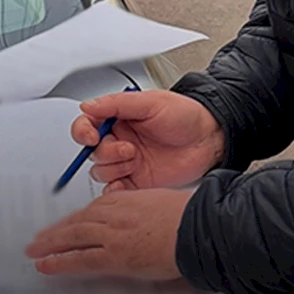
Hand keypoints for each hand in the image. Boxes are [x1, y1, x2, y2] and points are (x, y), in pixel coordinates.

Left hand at [26, 188, 191, 279]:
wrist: (197, 228)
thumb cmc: (189, 216)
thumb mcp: (164, 202)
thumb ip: (146, 207)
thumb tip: (141, 217)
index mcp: (130, 198)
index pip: (95, 206)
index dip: (77, 216)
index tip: (68, 221)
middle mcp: (117, 214)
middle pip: (80, 219)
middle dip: (57, 229)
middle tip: (40, 236)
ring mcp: (113, 234)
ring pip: (74, 236)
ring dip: (50, 243)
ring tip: (35, 250)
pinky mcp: (113, 255)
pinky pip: (79, 258)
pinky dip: (59, 262)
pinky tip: (46, 265)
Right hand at [73, 90, 224, 190]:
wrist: (210, 139)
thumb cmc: (187, 117)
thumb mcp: (152, 102)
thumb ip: (118, 104)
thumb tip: (88, 105)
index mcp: (121, 119)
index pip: (88, 125)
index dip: (83, 131)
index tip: (92, 136)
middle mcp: (121, 141)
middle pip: (92, 151)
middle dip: (106, 151)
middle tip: (128, 148)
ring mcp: (128, 163)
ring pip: (100, 171)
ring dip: (114, 167)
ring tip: (136, 158)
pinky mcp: (136, 182)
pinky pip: (113, 190)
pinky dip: (114, 189)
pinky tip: (126, 180)